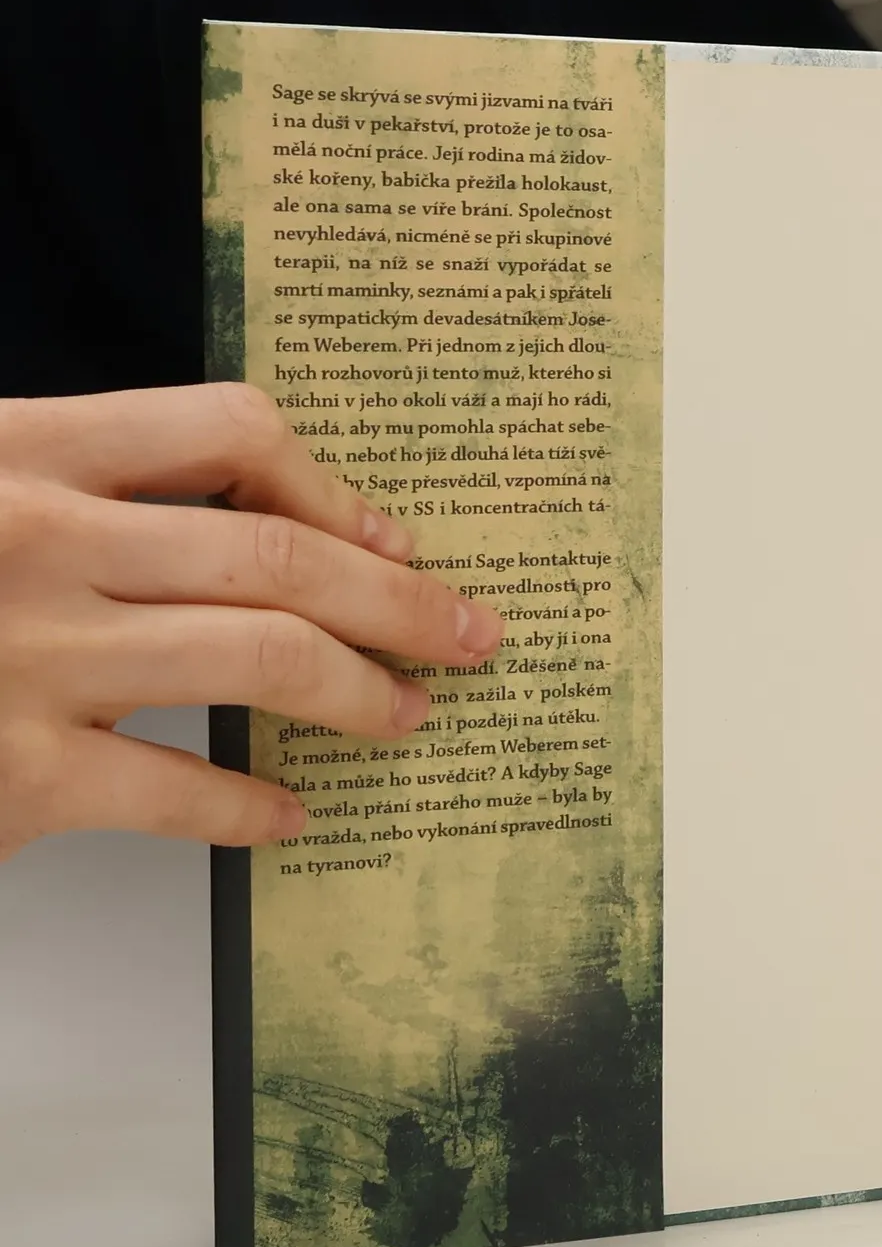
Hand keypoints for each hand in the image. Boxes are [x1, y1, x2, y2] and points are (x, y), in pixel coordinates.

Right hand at [0, 384, 502, 857]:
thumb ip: (92, 489)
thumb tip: (272, 530)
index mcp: (24, 448)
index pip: (228, 430)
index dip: (336, 486)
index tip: (394, 538)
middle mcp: (33, 539)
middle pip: (280, 555)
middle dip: (402, 600)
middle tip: (471, 633)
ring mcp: (22, 656)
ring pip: (260, 659)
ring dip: (363, 693)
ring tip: (409, 714)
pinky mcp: (10, 775)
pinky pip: (175, 791)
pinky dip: (248, 808)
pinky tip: (286, 816)